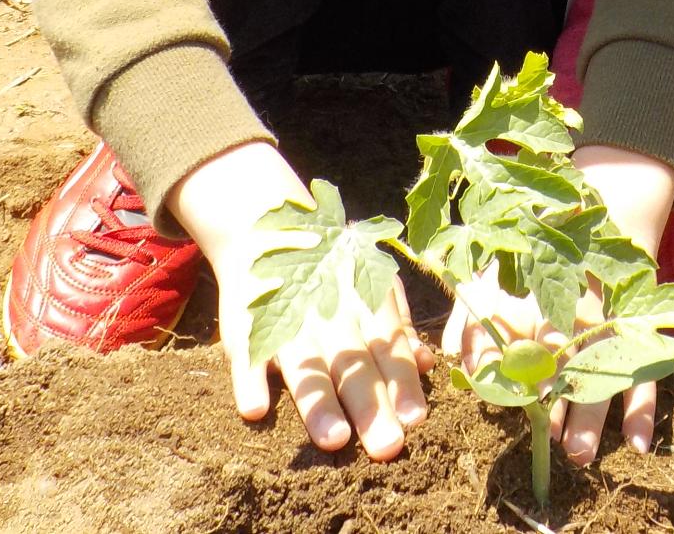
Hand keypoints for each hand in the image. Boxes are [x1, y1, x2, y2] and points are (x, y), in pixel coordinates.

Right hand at [171, 142, 432, 458]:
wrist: (267, 227)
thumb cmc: (333, 269)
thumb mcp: (373, 284)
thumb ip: (400, 326)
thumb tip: (428, 364)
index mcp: (364, 306)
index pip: (388, 348)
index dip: (402, 383)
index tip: (417, 418)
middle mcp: (329, 316)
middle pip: (352, 365)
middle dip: (370, 406)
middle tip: (387, 446)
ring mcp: (285, 322)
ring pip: (304, 366)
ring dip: (319, 403)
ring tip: (334, 440)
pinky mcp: (245, 327)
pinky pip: (245, 356)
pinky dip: (249, 380)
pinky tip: (255, 410)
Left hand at [442, 144, 673, 465]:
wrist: (605, 211)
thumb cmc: (536, 255)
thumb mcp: (495, 274)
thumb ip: (469, 316)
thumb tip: (445, 357)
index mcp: (531, 294)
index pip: (511, 332)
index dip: (504, 361)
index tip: (497, 390)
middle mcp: (570, 311)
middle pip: (560, 359)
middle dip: (549, 401)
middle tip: (541, 439)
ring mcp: (607, 322)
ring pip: (599, 370)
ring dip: (589, 414)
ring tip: (576, 453)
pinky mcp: (636, 331)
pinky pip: (644, 372)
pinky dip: (642, 409)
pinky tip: (639, 444)